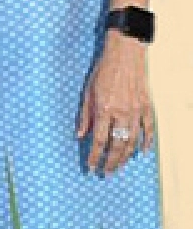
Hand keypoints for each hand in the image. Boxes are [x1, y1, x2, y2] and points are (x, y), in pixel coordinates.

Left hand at [78, 33, 152, 175]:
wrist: (125, 55)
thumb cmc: (103, 72)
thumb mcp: (87, 92)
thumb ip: (84, 115)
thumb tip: (79, 135)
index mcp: (104, 109)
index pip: (98, 140)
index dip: (94, 156)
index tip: (91, 167)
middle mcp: (122, 113)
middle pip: (117, 145)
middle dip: (111, 161)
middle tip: (106, 173)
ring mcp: (137, 110)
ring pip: (133, 141)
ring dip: (126, 157)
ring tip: (119, 167)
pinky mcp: (147, 106)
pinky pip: (148, 129)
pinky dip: (146, 142)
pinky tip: (142, 153)